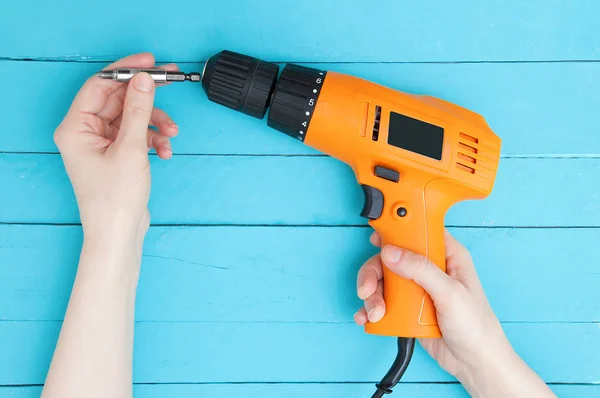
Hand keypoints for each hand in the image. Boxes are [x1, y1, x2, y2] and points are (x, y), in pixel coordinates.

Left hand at [54, 53, 177, 243]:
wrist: (119, 233)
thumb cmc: (114, 198)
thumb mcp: (130, 149)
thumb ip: (138, 110)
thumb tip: (144, 79)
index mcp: (76, 127)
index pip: (100, 84)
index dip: (126, 70)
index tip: (151, 63)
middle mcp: (86, 132)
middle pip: (119, 99)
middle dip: (148, 97)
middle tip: (171, 80)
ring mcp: (102, 144)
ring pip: (132, 117)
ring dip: (155, 122)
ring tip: (172, 133)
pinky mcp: (117, 155)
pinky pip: (138, 135)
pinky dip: (154, 140)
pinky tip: (165, 152)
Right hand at [354, 230, 554, 396]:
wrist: (475, 364)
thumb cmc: (477, 327)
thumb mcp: (450, 294)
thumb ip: (421, 270)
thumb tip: (392, 252)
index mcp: (447, 256)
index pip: (418, 232)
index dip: (396, 230)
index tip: (377, 236)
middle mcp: (430, 269)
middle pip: (392, 257)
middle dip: (375, 272)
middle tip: (368, 288)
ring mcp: (417, 289)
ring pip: (384, 280)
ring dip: (373, 295)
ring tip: (375, 312)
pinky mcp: (408, 308)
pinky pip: (384, 302)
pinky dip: (371, 309)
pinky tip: (368, 318)